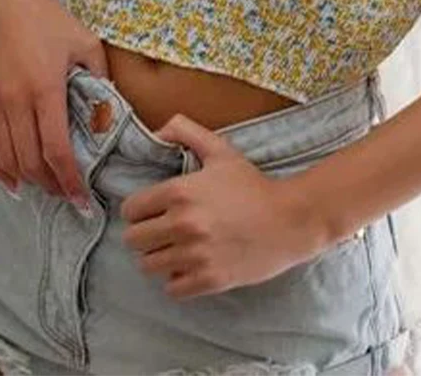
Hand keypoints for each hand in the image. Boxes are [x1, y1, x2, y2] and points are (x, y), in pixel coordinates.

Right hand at [0, 0, 108, 208]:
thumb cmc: (50, 18)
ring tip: (48, 190)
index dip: (70, 182)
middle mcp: (13, 100)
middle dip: (52, 186)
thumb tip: (109, 119)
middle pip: (30, 162)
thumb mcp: (86, 44)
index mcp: (44, 89)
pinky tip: (13, 181)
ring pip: (6, 159)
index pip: (56, 151)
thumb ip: (99, 82)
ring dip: (27, 181)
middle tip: (69, 198)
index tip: (83, 201)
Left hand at [119, 113, 324, 299]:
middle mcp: (182, 225)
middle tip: (162, 230)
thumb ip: (185, 132)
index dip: (138, 209)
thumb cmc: (254, 185)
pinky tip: (190, 265)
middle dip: (145, 233)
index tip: (151, 210)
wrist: (290, 219)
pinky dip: (177, 279)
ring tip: (175, 248)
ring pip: (148, 266)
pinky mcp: (208, 280)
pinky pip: (172, 288)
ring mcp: (195, 255)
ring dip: (159, 257)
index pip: (130, 210)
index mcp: (180, 192)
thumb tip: (157, 132)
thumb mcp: (221, 151)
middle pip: (133, 240)